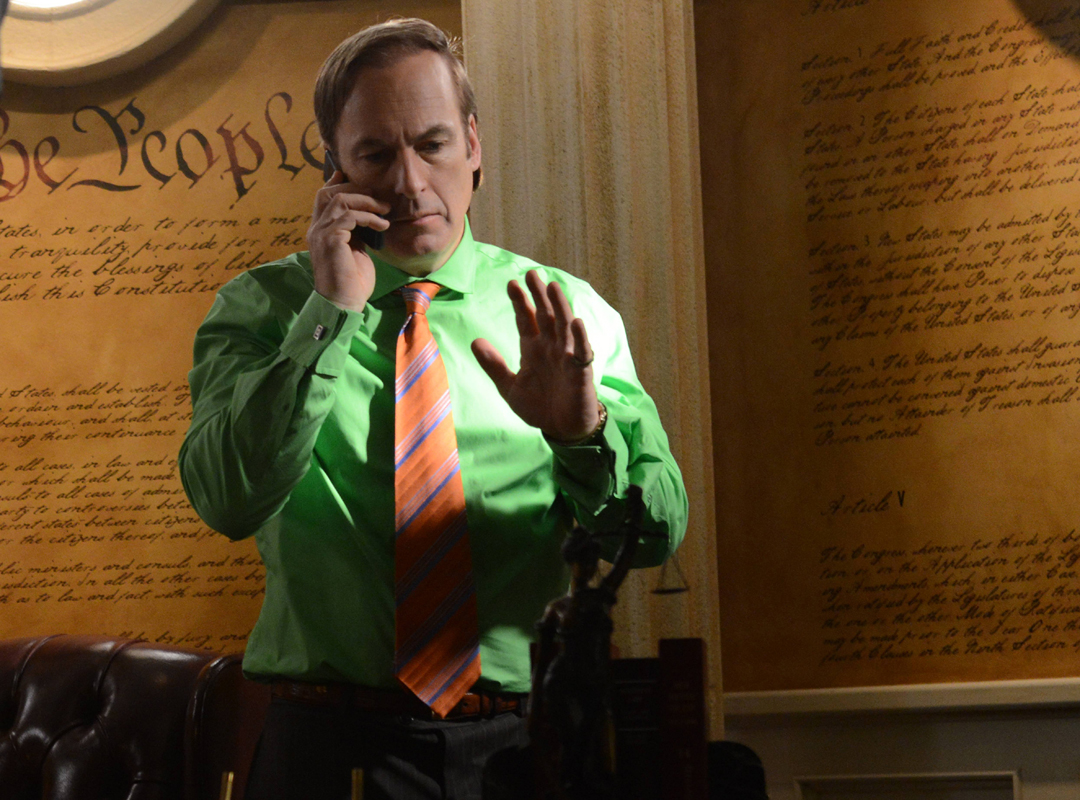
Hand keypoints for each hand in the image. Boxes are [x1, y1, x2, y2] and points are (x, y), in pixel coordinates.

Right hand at [306, 168, 390, 311]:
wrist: (343, 303)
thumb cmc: (352, 281)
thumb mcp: (356, 250)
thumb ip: (356, 232)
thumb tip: (369, 217)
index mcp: (321, 230)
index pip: (323, 197)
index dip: (339, 184)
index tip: (363, 183)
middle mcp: (316, 229)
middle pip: (330, 193)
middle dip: (358, 190)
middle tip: (380, 199)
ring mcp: (321, 233)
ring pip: (340, 201)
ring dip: (367, 202)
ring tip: (385, 211)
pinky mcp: (330, 240)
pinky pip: (349, 216)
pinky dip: (368, 217)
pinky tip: (382, 225)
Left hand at [472, 270, 599, 441]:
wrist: (561, 430)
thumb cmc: (539, 407)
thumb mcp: (509, 387)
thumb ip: (494, 365)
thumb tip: (474, 341)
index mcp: (533, 349)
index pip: (527, 320)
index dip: (520, 302)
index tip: (511, 283)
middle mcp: (551, 348)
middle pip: (546, 316)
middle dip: (539, 295)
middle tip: (532, 274)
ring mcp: (567, 357)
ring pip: (564, 327)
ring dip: (560, 307)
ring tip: (553, 286)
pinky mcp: (581, 371)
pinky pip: (582, 352)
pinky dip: (580, 338)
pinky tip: (577, 322)